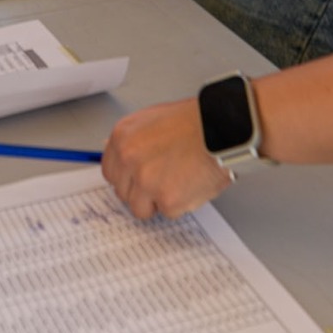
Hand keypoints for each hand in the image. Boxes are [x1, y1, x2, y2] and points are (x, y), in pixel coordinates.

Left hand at [102, 98, 231, 219]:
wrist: (222, 128)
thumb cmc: (195, 121)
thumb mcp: (154, 119)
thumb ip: (134, 140)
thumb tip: (122, 156)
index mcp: (123, 138)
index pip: (110, 171)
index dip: (125, 178)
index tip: (135, 180)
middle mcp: (129, 160)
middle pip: (123, 193)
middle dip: (141, 192)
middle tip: (164, 181)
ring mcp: (146, 182)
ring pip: (140, 208)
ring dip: (157, 201)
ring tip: (179, 183)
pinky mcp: (167, 200)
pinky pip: (168, 212)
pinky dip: (181, 203)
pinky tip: (192, 184)